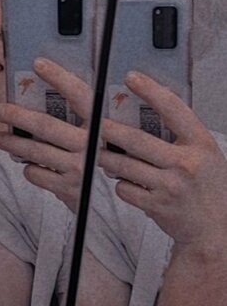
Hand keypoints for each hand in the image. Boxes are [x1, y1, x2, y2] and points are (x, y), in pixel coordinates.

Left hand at [0, 58, 90, 212]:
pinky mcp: (68, 189)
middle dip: (17, 116)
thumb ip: (76, 117)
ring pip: (35, 151)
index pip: (79, 96)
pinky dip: (28, 167)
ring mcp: (80, 168)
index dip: (60, 78)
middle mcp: (91, 145)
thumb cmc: (94, 157)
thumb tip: (39, 92)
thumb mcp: (94, 133)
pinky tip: (27, 164)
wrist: (105, 201)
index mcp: (100, 124)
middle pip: (46, 125)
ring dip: (12, 143)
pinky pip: (36, 173)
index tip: (38, 63)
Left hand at [99, 71, 226, 253]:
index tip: (131, 76)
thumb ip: (180, 136)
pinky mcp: (157, 206)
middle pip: (138, 141)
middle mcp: (186, 164)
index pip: (173, 109)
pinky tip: (125, 183)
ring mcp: (170, 187)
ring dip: (107, 157)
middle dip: (110, 130)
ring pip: (125, 166)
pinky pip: (125, 188)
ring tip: (97, 151)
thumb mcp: (205, 154)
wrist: (214, 229)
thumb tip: (146, 111)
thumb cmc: (208, 188)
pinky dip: (121, 184)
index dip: (150, 90)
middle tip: (92, 119)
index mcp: (200, 144)